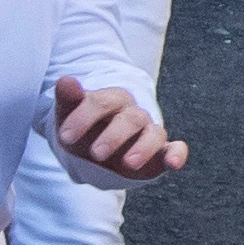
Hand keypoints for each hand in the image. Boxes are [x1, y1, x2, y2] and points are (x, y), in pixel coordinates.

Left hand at [53, 77, 185, 178]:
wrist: (93, 155)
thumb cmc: (83, 132)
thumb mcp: (69, 117)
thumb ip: (69, 99)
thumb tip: (66, 80)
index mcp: (112, 100)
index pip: (102, 102)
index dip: (84, 118)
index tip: (65, 137)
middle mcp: (134, 114)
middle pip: (131, 118)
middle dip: (114, 136)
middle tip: (96, 154)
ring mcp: (149, 133)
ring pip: (154, 134)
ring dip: (143, 148)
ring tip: (129, 164)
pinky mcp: (161, 153)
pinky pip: (176, 149)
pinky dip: (177, 154)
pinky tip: (173, 163)